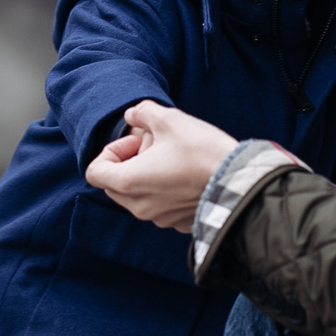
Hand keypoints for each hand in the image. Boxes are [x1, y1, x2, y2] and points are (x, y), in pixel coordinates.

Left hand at [87, 101, 239, 232]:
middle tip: (154, 147)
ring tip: (173, 159)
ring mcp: (158, 218)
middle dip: (128, 162)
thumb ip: (143, 112)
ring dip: (146, 176)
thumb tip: (133, 115)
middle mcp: (139, 206)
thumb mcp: (170, 120)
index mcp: (129, 183)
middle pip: (114, 185)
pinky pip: (159, 206)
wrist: (240, 183)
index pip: (95, 172)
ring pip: (137, 196)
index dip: (111, 151)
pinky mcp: (177, 223)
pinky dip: (163, 190)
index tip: (136, 142)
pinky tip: (185, 175)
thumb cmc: (202, 152)